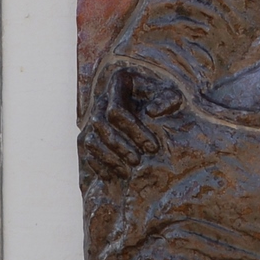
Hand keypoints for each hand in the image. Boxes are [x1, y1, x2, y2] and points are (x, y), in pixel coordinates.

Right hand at [79, 62, 182, 177]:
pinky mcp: (90, 134)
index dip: (134, 131)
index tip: (153, 147)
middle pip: (100, 125)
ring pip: (90, 140)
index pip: (117, 110)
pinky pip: (87, 152)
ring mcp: (93, 117)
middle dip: (119, 146)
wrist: (152, 103)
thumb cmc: (164, 97)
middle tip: (138, 161)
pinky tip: (112, 176)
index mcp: (118, 83)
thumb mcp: (172, 93)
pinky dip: (97, 164)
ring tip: (126, 172)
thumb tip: (151, 112)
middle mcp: (101, 99)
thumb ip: (167, 99)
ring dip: (107, 158)